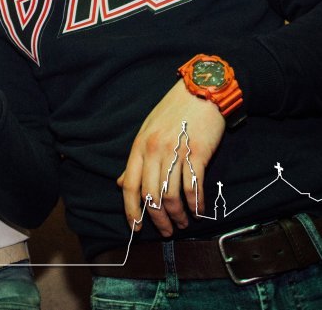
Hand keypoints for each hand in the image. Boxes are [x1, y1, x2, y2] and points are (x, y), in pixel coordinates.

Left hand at [117, 81, 224, 236]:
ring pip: (171, 195)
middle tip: (166, 231)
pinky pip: (194, 186)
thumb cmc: (174, 110)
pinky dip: (196, 204)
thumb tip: (119, 182)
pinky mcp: (198, 152)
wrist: (202, 90)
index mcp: (139, 146)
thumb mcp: (147, 130)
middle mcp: (154, 150)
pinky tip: (198, 211)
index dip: (131, 209)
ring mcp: (176, 152)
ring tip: (183, 223)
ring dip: (177, 215)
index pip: (129, 184)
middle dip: (157, 219)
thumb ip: (136, 158)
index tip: (135, 227)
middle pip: (150, 194)